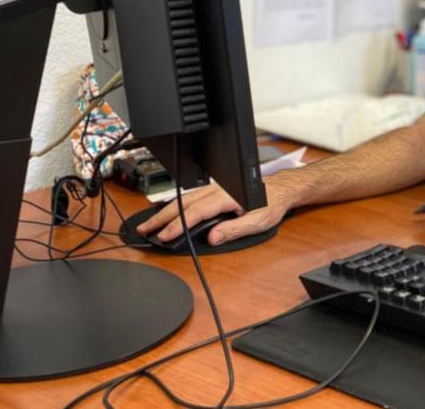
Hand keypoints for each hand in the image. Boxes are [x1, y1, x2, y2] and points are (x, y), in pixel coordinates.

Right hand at [135, 182, 286, 245]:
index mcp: (227, 196)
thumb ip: (234, 229)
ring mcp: (214, 188)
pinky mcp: (213, 191)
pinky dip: (174, 206)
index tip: (163, 236)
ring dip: (164, 212)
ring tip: (149, 224)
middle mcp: (217, 189)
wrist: (280, 190)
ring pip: (183, 199)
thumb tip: (213, 237)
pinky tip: (165, 213)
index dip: (178, 225)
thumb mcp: (258, 221)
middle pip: (183, 203)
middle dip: (161, 217)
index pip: (196, 212)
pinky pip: (189, 198)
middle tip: (144, 230)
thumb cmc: (271, 204)